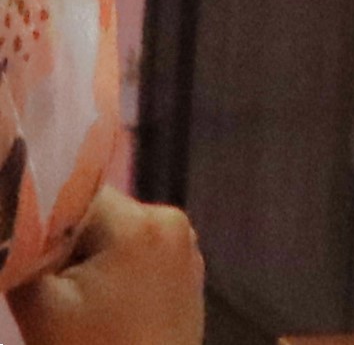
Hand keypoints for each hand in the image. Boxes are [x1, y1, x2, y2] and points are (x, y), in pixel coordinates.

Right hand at [9, 192, 205, 344]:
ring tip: (78, 302)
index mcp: (141, 221)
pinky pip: (138, 254)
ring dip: (88, 258)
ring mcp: (185, 244)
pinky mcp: (187, 269)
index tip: (29, 254)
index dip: (43, 223)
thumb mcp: (41, 305)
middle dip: (67, 243)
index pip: (75, 196)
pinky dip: (113, 270)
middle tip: (52, 287)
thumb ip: (24, 252)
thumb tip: (16, 216)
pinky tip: (101, 305)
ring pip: (115, 234)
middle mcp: (172, 220)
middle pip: (97, 215)